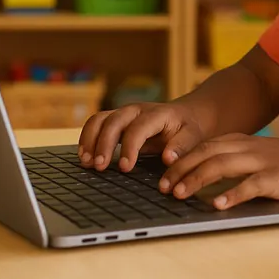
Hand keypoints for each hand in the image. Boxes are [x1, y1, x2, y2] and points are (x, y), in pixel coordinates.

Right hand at [78, 102, 206, 171]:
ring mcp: (124, 113)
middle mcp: (136, 110)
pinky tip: (85, 156)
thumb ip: (182, 147)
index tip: (125, 168)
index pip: (138, 128)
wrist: (187, 115)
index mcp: (157, 114)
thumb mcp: (193, 136)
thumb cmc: (189, 129)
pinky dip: (87, 138)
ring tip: (86, 162)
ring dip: (90, 140)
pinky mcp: (116, 120)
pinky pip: (96, 124)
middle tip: (99, 167)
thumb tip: (168, 158)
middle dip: (103, 144)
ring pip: (99, 120)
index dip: (129, 147)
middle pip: (113, 121)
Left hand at [159, 134, 278, 209]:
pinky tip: (218, 204)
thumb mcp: (256, 153)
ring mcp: (261, 161)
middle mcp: (247, 148)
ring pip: (221, 166)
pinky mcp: (276, 177)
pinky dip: (232, 194)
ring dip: (197, 180)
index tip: (162, 176)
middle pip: (206, 154)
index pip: (203, 147)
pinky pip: (250, 185)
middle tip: (163, 187)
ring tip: (180, 194)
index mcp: (240, 141)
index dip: (180, 160)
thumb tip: (202, 172)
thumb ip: (233, 158)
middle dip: (181, 170)